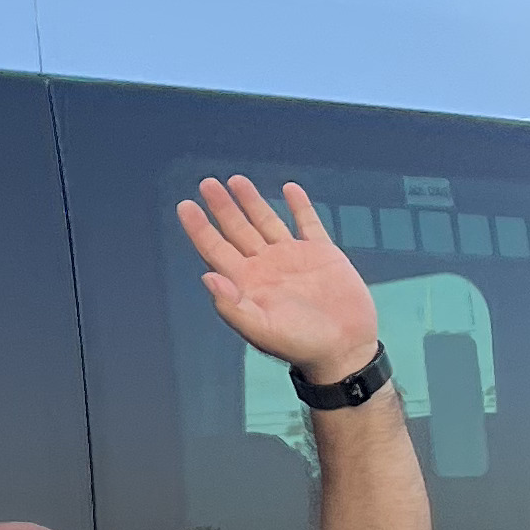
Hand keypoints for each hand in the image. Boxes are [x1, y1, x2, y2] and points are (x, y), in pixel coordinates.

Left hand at [176, 176, 379, 386]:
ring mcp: (292, 258)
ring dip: (252, 201)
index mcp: (247, 283)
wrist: (344, 349)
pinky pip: (307, 223)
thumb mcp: (262, 330)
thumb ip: (232, 306)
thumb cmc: (301, 346)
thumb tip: (207, 277)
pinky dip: (299, 205)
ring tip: (236, 180)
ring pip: (266, 221)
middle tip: (207, 184)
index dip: (200, 228)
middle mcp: (265, 266)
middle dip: (222, 207)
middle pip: (237, 229)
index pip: (216, 249)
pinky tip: (289, 188)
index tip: (185, 205)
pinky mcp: (321, 254)